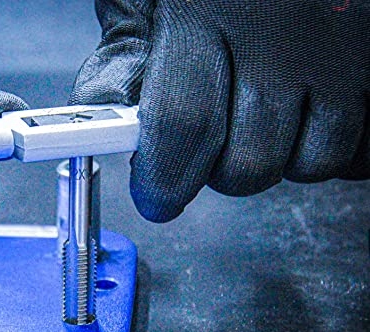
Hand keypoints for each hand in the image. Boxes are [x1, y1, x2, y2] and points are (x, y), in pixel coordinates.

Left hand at [70, 0, 368, 221]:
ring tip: (261, 119)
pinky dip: (328, 145)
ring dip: (277, 159)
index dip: (163, 178)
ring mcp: (341, 47)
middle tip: (207, 147)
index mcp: (208, 8)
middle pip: (248, 161)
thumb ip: (126, 47)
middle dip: (217, 173)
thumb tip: (102, 108)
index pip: (183, 124)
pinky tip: (305, 116)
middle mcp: (282, 33)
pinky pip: (358, 146)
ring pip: (310, 163)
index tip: (155, 196)